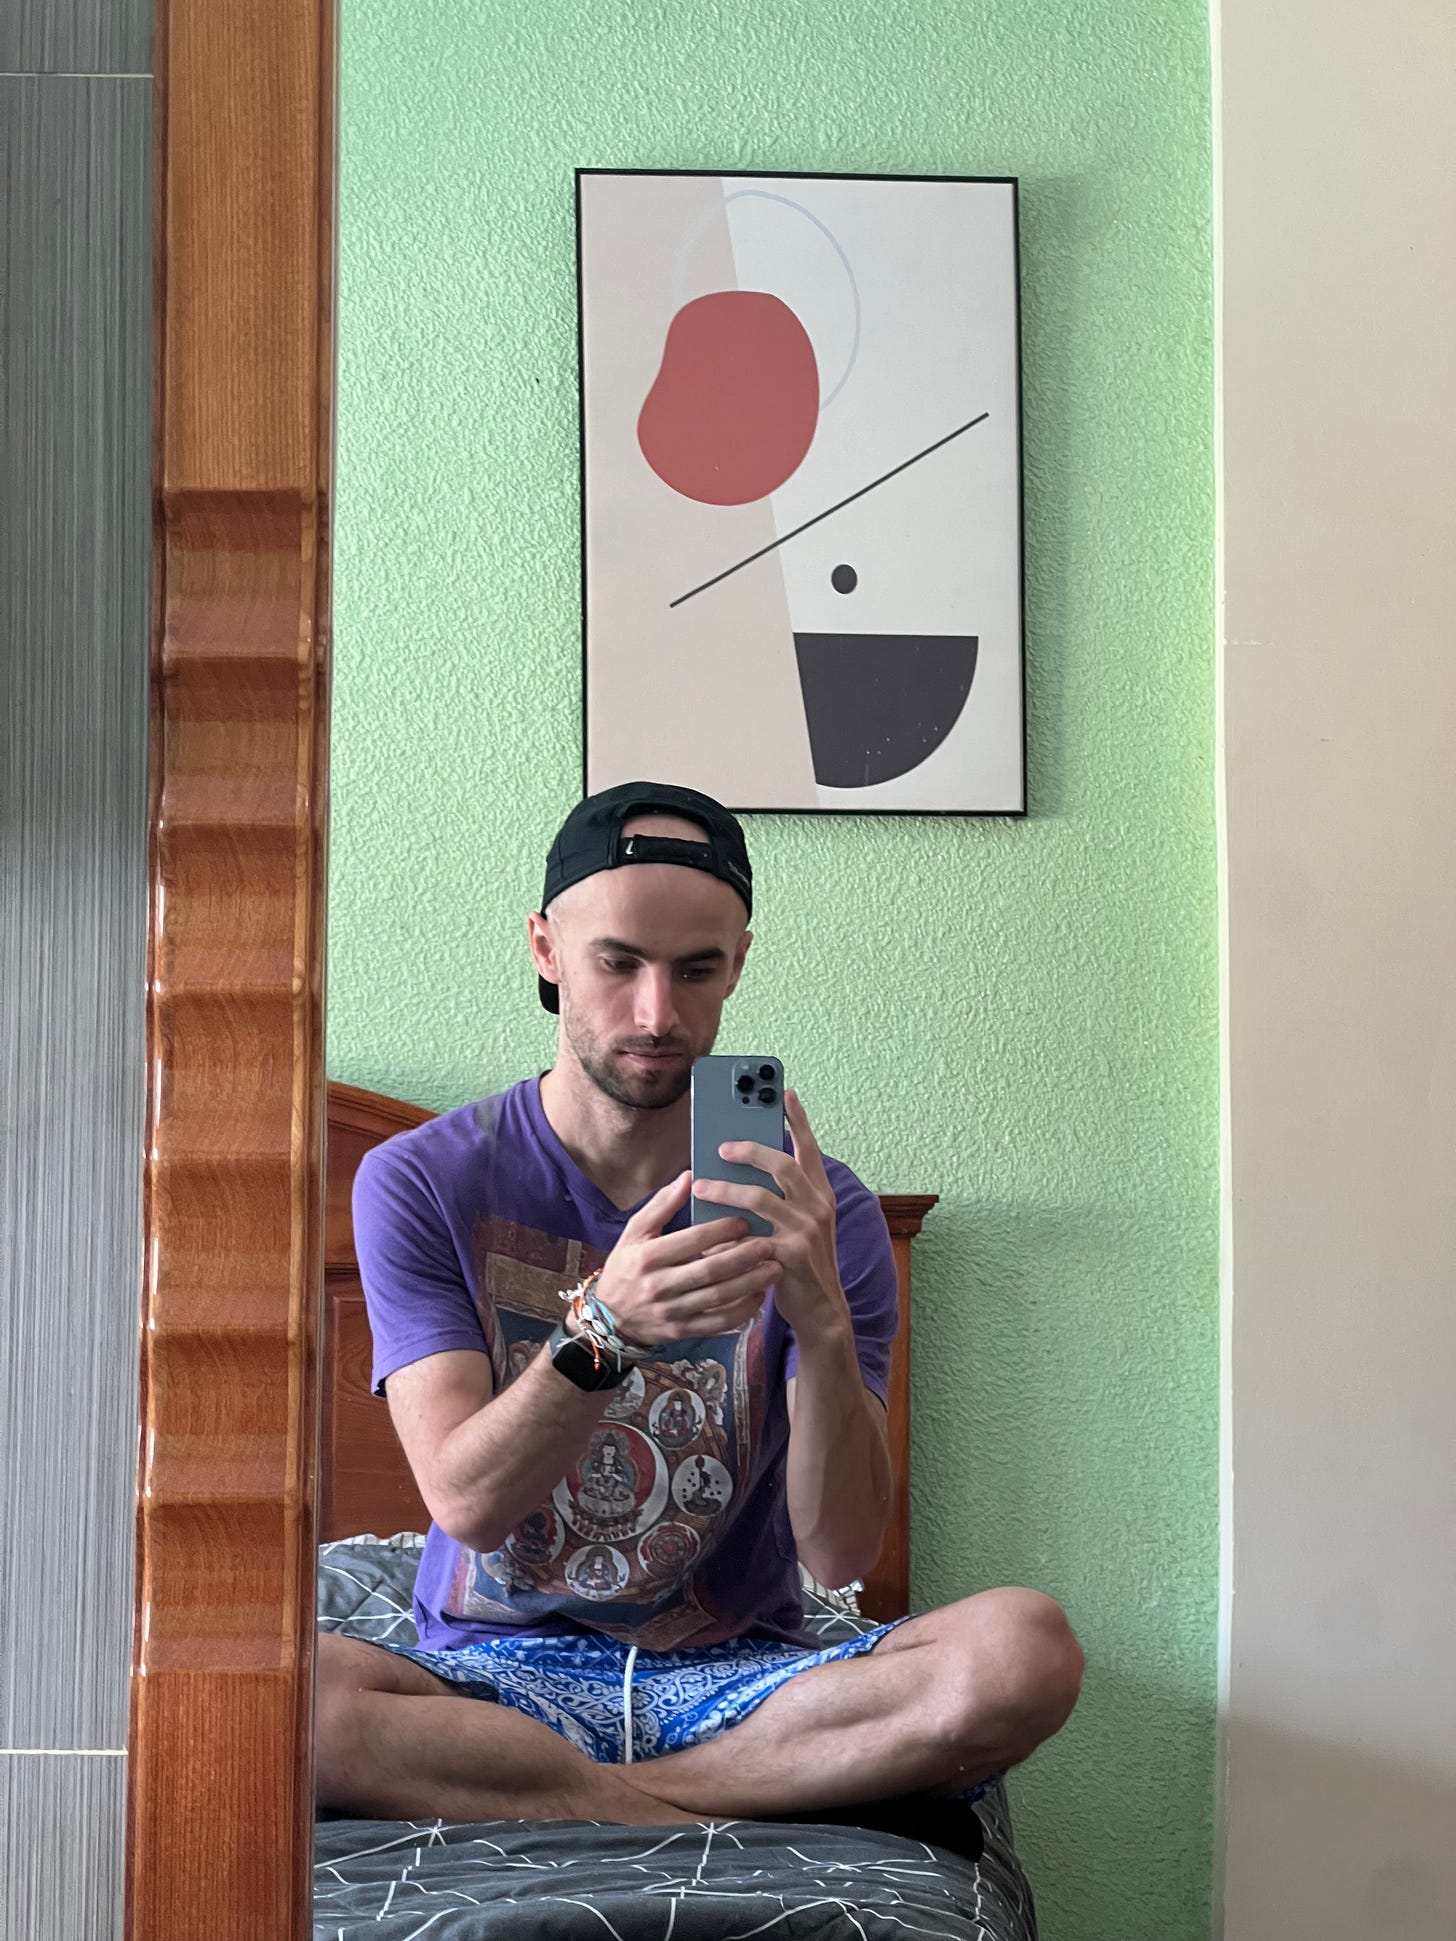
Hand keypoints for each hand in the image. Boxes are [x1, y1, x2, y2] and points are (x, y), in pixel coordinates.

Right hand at [593, 1171, 778, 1347]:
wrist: (610, 1318)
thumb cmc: (626, 1266)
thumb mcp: (634, 1232)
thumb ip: (661, 1204)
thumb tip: (688, 1176)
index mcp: (648, 1256)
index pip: (692, 1240)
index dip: (721, 1230)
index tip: (744, 1221)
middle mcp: (660, 1285)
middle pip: (710, 1270)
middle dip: (744, 1257)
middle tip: (769, 1244)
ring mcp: (672, 1311)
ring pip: (719, 1298)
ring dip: (750, 1283)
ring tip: (775, 1268)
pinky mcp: (682, 1331)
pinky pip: (717, 1323)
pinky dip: (742, 1311)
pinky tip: (759, 1296)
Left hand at [691, 1090, 844, 1338]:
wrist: (821, 1308)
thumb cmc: (802, 1261)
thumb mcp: (798, 1223)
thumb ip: (778, 1197)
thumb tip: (738, 1168)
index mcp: (820, 1194)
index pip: (809, 1149)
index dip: (798, 1119)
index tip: (784, 1091)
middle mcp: (818, 1207)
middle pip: (783, 1166)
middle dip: (751, 1151)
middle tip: (721, 1146)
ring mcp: (807, 1231)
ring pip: (762, 1198)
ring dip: (726, 1189)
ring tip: (701, 1186)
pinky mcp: (792, 1256)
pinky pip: (752, 1237)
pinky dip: (728, 1233)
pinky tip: (709, 1233)